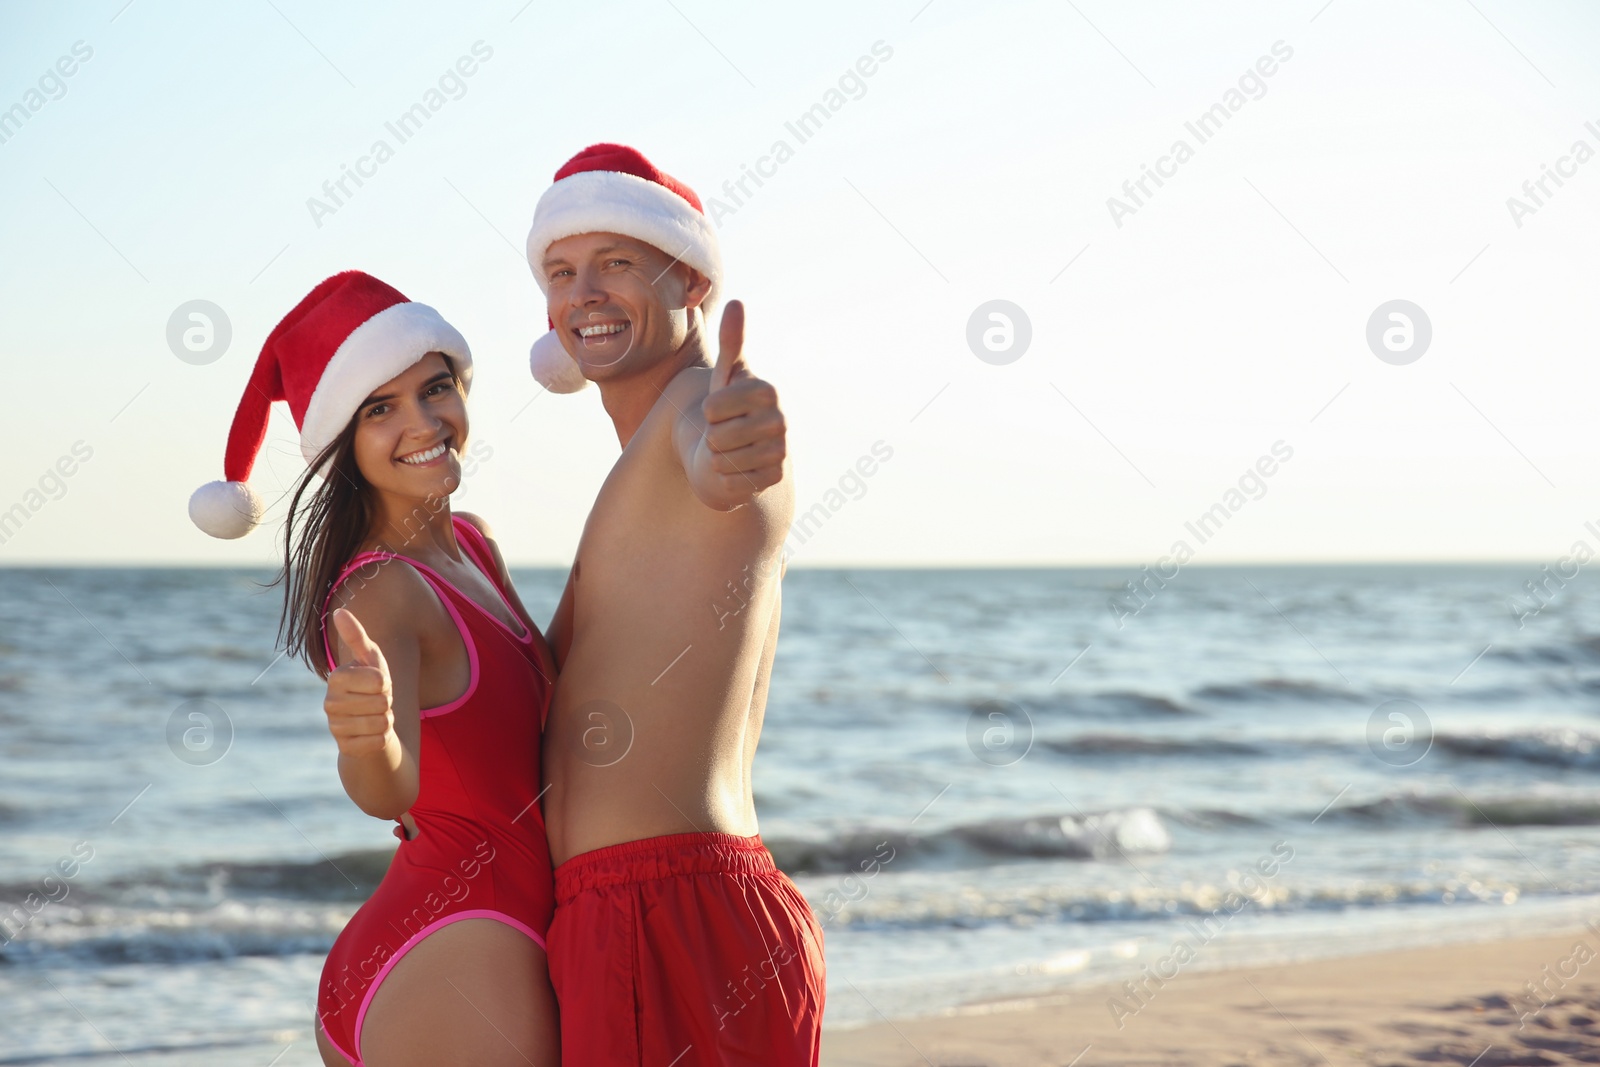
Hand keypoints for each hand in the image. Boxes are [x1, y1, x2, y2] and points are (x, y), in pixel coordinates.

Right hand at [324, 608, 395, 757]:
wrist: (369, 723)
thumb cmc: (372, 686)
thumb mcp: (370, 659)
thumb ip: (356, 636)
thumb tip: (340, 611)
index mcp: (336, 678)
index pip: (379, 680)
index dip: (386, 682)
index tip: (377, 683)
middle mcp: (330, 703)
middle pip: (382, 701)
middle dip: (387, 701)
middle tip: (376, 701)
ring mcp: (335, 727)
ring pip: (381, 722)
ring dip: (386, 720)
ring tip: (375, 716)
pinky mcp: (346, 747)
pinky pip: (379, 741)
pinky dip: (383, 738)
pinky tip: (372, 734)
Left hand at [696, 301, 786, 503]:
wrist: (742, 448)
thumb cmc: (730, 406)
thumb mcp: (726, 375)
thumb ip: (730, 341)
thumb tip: (736, 302)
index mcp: (768, 391)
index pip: (712, 407)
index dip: (708, 410)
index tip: (721, 407)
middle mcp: (781, 421)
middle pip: (717, 436)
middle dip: (712, 435)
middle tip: (726, 431)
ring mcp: (781, 453)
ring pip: (722, 460)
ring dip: (718, 457)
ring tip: (732, 448)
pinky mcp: (774, 479)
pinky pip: (730, 481)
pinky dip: (726, 477)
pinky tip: (739, 467)